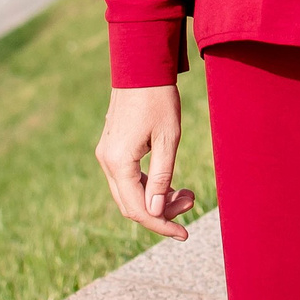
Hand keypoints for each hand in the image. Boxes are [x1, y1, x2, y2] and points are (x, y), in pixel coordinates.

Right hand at [96, 85, 194, 240]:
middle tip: (192, 201)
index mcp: (119, 162)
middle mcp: (106, 161)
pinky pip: (128, 178)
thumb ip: (162, 178)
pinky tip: (170, 183)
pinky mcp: (112, 148)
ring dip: (157, 198)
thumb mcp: (168, 140)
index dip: (162, 225)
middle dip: (162, 212)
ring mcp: (107, 154)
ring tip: (188, 192)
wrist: (141, 66)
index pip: (138, 209)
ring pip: (130, 192)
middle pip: (132, 205)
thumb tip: (156, 213)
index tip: (184, 234)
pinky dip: (148, 185)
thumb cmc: (158, 99)